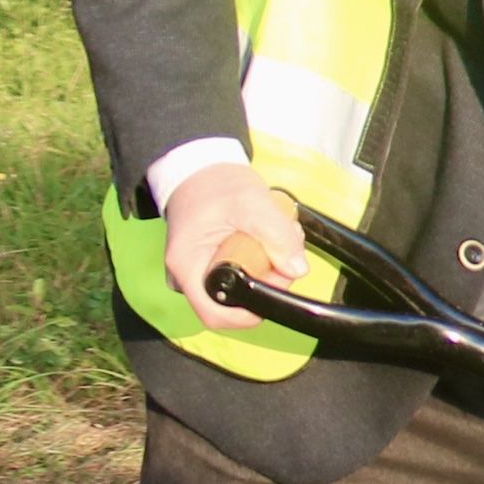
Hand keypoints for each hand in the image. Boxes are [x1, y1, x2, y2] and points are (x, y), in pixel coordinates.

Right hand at [164, 160, 305, 331]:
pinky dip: (264, 260)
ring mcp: (202, 271)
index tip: (273, 294)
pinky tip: (269, 238)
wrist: (201, 170)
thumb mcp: (251, 203)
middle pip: (234, 302)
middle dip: (267, 282)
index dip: (247, 314)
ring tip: (278, 237)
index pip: (214, 312)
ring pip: (243, 287)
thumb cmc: (215, 185)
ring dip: (269, 268)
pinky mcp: (216, 264)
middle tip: (283, 253)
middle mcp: (189, 275)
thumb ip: (276, 236)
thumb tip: (297, 269)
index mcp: (187, 264)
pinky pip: (245, 274)